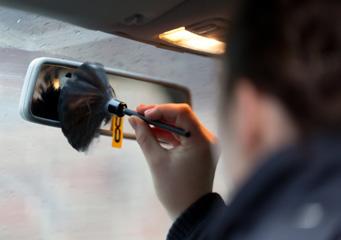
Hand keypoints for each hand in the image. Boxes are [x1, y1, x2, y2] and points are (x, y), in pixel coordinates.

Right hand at [128, 104, 218, 219]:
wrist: (190, 212)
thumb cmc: (175, 190)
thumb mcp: (157, 161)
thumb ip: (145, 137)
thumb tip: (134, 120)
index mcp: (201, 140)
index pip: (182, 112)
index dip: (161, 109)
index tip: (143, 113)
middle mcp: (207, 139)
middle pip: (181, 116)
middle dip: (159, 114)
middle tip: (138, 113)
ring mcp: (205, 144)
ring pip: (181, 125)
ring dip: (162, 123)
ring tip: (142, 123)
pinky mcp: (200, 150)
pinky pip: (183, 135)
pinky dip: (168, 134)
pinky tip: (152, 133)